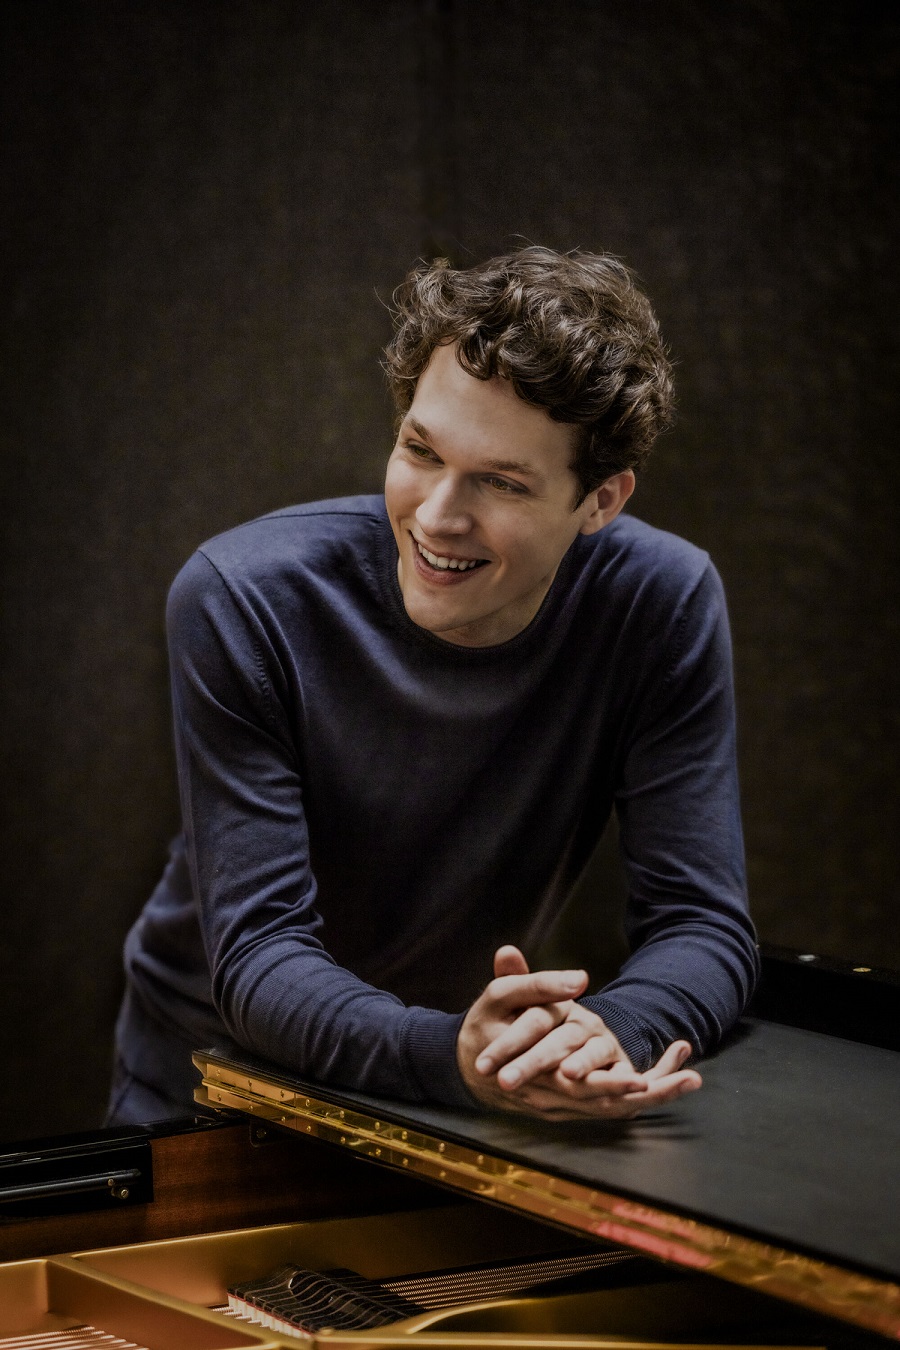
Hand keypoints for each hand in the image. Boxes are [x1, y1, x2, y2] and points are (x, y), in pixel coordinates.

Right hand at [457, 946, 701, 1120]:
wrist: (468, 1066)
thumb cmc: (485, 1026)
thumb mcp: (499, 997)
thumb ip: (532, 983)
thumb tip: (571, 973)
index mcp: (533, 1071)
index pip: (575, 1085)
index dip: (608, 1084)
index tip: (639, 1078)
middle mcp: (550, 1095)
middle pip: (604, 1105)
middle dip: (644, 1097)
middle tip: (683, 1085)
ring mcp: (559, 1105)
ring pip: (610, 1109)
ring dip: (651, 1097)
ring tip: (690, 1079)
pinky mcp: (566, 1107)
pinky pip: (607, 1107)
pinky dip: (640, 1096)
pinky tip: (672, 1079)